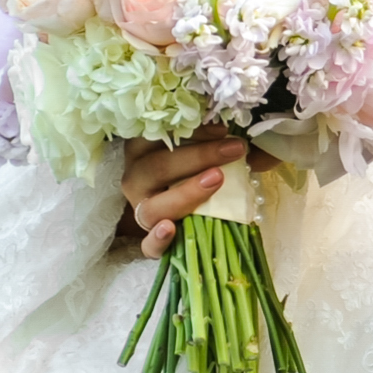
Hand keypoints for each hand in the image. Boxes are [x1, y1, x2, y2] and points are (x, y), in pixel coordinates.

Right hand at [121, 129, 246, 259]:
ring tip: (216, 180)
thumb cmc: (193, 172)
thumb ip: (212, 138)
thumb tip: (235, 127)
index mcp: (142, 150)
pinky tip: (171, 229)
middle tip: (234, 149)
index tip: (224, 129)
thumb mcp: (200, 151)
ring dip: (184, 193)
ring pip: (152, 207)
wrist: (187, 211)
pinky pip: (148, 245)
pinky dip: (158, 239)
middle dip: (198, 157)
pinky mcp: (150, 241)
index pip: (158, 135)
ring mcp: (141, 211)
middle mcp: (136, 179)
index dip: (190, 131)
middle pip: (156, 167)